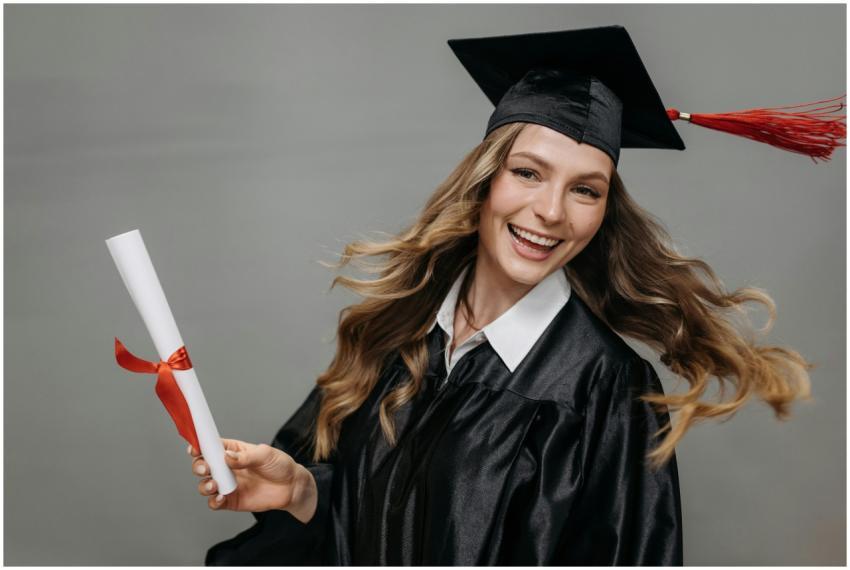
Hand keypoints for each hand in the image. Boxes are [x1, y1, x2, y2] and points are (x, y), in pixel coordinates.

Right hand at [189, 438, 317, 522]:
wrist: (292, 488)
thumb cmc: (280, 465)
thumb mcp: (266, 454)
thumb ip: (246, 457)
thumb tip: (227, 457)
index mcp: (233, 451)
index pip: (211, 446)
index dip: (200, 446)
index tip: (195, 448)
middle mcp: (226, 467)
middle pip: (203, 465)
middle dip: (199, 466)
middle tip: (206, 468)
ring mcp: (227, 484)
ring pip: (205, 484)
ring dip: (204, 485)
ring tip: (214, 486)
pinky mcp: (231, 500)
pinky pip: (215, 503)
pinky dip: (213, 502)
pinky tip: (221, 498)